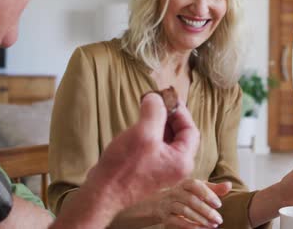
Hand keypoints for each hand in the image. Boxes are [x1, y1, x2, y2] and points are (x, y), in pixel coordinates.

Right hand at [86, 92, 199, 207]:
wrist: (102, 194)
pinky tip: (139, 126)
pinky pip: (156, 147)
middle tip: (156, 101)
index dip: (180, 111)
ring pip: (167, 140)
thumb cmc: (124, 168)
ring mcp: (163, 170)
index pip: (190, 129)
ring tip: (146, 110)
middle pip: (181, 134)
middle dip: (169, 116)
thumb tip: (156, 97)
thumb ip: (154, 111)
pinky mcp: (150, 170)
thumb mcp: (143, 132)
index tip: (167, 98)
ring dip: (159, 123)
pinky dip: (150, 134)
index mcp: (182, 161)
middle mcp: (177, 167)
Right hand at [157, 179, 230, 227]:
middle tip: (219, 220)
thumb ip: (214, 188)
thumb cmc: (186, 195)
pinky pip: (177, 221)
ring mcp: (169, 204)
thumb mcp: (199, 190)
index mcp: (185, 184)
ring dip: (200, 219)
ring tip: (213, 225)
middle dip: (207, 211)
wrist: (161, 203)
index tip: (219, 204)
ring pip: (184, 211)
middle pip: (191, 200)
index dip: (207, 194)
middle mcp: (175, 192)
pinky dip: (190, 226)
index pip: (195, 185)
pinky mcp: (165, 216)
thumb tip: (229, 185)